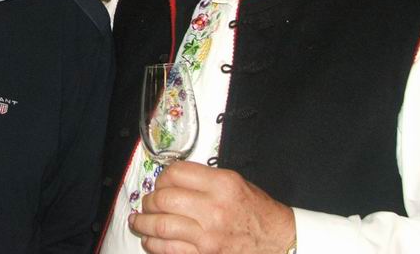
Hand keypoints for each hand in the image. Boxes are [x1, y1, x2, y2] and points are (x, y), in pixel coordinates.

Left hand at [130, 161, 294, 253]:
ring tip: (138, 222)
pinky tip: (150, 241)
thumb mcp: (236, 183)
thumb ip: (205, 179)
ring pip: (161, 226)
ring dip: (143, 224)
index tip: (158, 184)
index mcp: (222, 184)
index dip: (161, 178)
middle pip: (163, 199)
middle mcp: (213, 209)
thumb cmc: (258, 212)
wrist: (281, 243)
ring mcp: (208, 236)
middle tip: (146, 203)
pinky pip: (169, 250)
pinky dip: (154, 245)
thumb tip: (172, 179)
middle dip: (148, 201)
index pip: (176, 173)